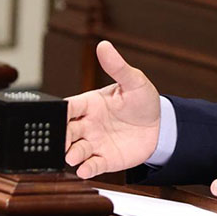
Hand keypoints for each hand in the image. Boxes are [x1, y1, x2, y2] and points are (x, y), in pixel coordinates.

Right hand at [65, 40, 160, 178]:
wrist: (160, 126)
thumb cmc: (142, 101)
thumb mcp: (133, 81)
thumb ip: (117, 66)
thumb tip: (104, 45)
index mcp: (90, 104)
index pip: (69, 107)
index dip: (61, 111)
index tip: (56, 115)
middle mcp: (88, 124)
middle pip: (66, 131)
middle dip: (60, 136)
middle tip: (61, 140)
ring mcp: (95, 143)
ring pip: (75, 150)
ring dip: (71, 154)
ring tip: (72, 156)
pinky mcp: (105, 159)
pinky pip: (91, 166)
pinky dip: (85, 169)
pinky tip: (84, 170)